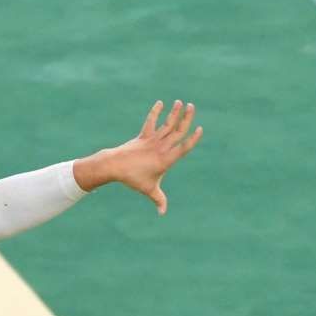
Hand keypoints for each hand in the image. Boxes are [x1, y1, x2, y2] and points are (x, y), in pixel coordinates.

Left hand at [107, 100, 202, 215]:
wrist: (115, 166)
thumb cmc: (133, 179)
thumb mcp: (148, 190)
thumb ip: (159, 200)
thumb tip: (162, 214)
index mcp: (166, 160)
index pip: (184, 148)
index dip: (193, 139)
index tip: (200, 129)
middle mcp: (161, 148)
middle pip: (177, 131)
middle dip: (186, 118)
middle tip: (192, 106)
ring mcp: (152, 140)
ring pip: (166, 124)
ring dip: (173, 112)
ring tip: (180, 102)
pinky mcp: (143, 136)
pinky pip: (151, 121)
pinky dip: (155, 112)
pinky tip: (160, 102)